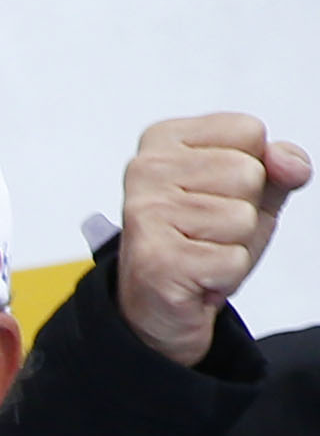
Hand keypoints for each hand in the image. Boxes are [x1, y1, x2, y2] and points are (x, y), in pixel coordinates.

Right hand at [115, 113, 306, 367]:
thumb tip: (288, 163)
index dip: (251, 169)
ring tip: (202, 252)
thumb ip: (280, 165)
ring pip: (241, 217)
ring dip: (233, 245)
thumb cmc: (200, 241)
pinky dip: (225, 276)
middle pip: (247, 173)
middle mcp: (146, 170)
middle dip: (243, 209)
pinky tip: (196, 276)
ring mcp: (147, 214)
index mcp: (164, 140)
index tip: (214, 195)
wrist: (161, 305)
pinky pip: (231, 259)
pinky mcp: (156, 259)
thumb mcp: (251, 192)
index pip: (249, 131)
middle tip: (208, 231)